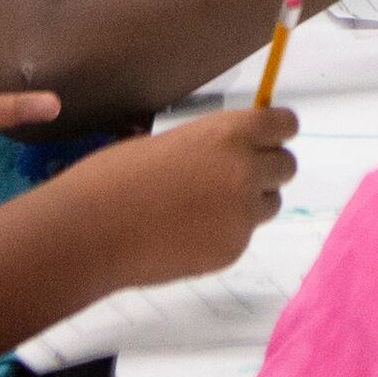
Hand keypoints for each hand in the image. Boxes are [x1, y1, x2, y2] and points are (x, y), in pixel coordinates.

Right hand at [43, 104, 298, 293]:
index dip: (276, 131)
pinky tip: (185, 232)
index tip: (268, 136)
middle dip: (267, 168)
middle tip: (234, 175)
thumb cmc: (116, 177)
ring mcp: (242, 217)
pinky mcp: (232, 252)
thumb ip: (212, 146)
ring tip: (203, 206)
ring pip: (269, 204)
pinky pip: (242, 234)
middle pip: (287, 166)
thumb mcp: (171, 143)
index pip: (284, 125)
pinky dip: (224, 232)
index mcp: (228, 134)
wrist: (91, 233)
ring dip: (249, 202)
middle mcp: (245, 173)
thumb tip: (236, 151)